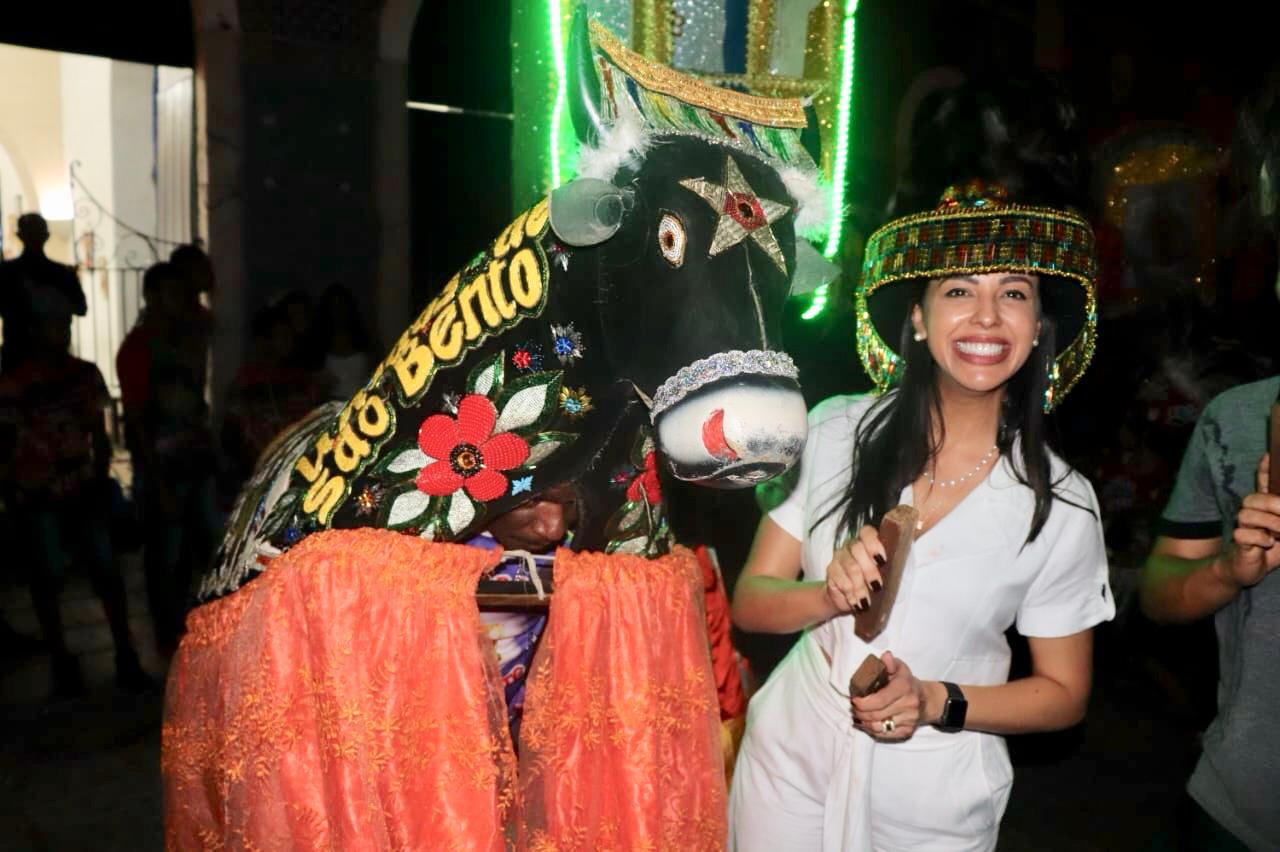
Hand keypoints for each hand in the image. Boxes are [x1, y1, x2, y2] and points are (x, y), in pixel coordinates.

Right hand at [823, 525, 884, 614]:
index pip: (867, 532)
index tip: (883, 560)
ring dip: (860, 586)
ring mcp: (840, 557)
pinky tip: (856, 602)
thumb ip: (892, 561)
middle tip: (878, 586)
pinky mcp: (831, 570)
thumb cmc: (872, 583)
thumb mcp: (885, 573)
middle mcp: (851, 546)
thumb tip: (908, 549)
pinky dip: (851, 593)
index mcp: (866, 542)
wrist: (850, 599)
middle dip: (869, 570)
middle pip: (857, 549)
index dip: (874, 543)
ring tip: (867, 600)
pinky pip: (840, 580)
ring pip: (850, 566)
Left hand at [851, 652, 931, 739]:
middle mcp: (908, 705)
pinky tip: (867, 724)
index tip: (854, 699)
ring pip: (879, 727)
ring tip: (858, 715)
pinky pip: (885, 735)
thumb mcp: (900, 668)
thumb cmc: (907, 682)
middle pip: (876, 714)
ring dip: (864, 722)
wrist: (926, 700)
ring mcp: (909, 720)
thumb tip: (885, 656)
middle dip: (860, 712)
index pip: (879, 699)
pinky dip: (872, 731)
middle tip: (853, 707)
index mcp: (904, 687)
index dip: (863, 702)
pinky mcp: (907, 732)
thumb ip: (890, 663)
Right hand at [1218, 454, 1279, 588]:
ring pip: (1247, 514)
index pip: (1263, 483)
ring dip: (1270, 524)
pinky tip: (1267, 544)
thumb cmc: (1269, 549)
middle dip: (1273, 504)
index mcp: (1264, 507)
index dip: (1265, 469)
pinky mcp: (1238, 540)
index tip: (1269, 455)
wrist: (1246, 569)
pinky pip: (1244, 533)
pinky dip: (1260, 539)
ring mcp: (1243, 525)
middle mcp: (1251, 512)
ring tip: (1279, 535)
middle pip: (1255, 497)